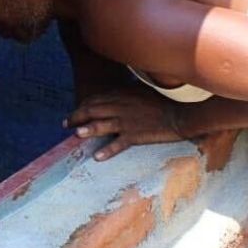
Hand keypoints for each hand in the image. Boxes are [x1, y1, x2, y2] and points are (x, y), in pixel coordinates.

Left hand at [65, 88, 187, 160]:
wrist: (182, 113)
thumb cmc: (165, 101)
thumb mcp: (143, 90)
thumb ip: (127, 93)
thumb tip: (117, 95)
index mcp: (123, 95)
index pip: (96, 99)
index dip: (82, 105)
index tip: (75, 111)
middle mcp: (121, 107)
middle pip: (93, 110)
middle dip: (77, 116)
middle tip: (66, 123)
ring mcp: (128, 122)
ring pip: (102, 125)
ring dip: (88, 130)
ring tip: (76, 135)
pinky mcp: (137, 135)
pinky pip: (118, 144)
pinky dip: (107, 150)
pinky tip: (97, 157)